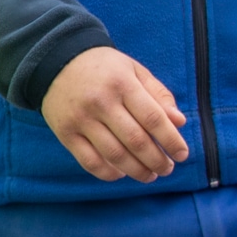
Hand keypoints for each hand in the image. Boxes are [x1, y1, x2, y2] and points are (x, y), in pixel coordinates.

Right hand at [42, 47, 188, 182]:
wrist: (55, 61)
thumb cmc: (103, 68)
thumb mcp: (134, 71)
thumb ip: (158, 94)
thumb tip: (179, 122)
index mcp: (122, 84)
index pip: (152, 118)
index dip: (171, 140)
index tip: (182, 154)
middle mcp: (101, 102)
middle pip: (135, 140)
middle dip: (157, 160)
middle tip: (167, 169)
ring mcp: (81, 119)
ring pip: (114, 155)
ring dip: (137, 171)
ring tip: (150, 175)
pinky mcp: (65, 133)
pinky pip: (89, 161)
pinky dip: (108, 173)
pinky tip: (121, 174)